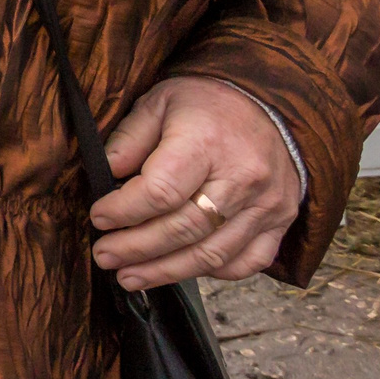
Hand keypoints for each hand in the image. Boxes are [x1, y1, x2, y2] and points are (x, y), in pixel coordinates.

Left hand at [90, 76, 300, 289]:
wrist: (273, 106)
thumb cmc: (207, 104)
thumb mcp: (159, 102)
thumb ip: (130, 138)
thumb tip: (105, 173)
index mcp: (207, 142)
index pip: (161, 191)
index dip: (123, 211)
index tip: (98, 218)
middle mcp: (241, 177)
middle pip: (184, 229)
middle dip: (136, 249)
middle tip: (104, 256)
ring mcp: (266, 204)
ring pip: (213, 254)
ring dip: (166, 271)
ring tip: (130, 276)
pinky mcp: (281, 222)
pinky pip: (247, 262)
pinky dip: (212, 272)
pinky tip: (180, 269)